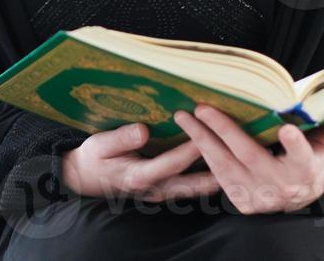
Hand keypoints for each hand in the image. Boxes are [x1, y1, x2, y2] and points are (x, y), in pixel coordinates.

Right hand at [60, 121, 222, 202]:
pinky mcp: (164, 191)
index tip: (207, 131)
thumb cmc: (93, 159)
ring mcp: (161, 193)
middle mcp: (155, 188)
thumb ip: (121, 138)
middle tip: (238, 156)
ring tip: (237, 163)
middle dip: (217, 171)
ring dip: (216, 177)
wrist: (85, 179)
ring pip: (196, 189)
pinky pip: (190, 187)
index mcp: (139, 175)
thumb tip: (143, 130)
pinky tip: (218, 165)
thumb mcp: (99, 145)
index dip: (191, 148)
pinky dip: (206, 177)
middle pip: (194, 184)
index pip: (173, 163)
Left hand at [172, 105, 323, 213]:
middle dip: (225, 130)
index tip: (289, 130)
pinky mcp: (241, 200)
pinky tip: (188, 136)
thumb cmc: (307, 164)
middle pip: (251, 155)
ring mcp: (258, 194)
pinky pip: (217, 176)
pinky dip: (202, 156)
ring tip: (184, 117)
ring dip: (202, 140)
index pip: (303, 157)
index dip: (295, 145)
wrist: (295, 199)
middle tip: (203, 108)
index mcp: (304, 170)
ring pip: (226, 166)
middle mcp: (280, 184)